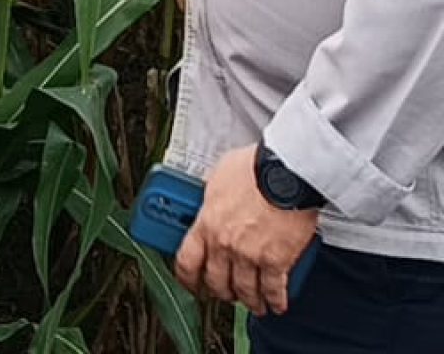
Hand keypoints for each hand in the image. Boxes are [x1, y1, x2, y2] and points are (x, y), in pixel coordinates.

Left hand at [174, 145, 318, 316]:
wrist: (284, 172)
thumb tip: (212, 201)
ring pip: (245, 291)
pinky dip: (275, 301)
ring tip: (253, 303)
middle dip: (221, 291)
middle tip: (225, 292)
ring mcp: (250, 255)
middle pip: (217, 281)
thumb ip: (212, 198)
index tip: (191, 283)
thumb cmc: (253, 168)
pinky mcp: (277, 261)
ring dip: (249, 301)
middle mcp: (225, 244)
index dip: (187, 278)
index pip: (187, 260)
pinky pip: (273, 290)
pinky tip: (276, 303)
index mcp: (206, 223)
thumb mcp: (218, 178)